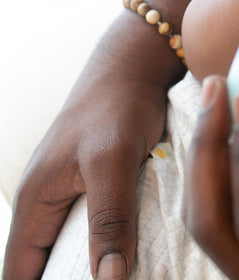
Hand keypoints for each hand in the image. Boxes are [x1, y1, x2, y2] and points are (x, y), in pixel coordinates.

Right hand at [3, 41, 169, 279]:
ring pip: (70, 245)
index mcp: (35, 201)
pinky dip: (106, 243)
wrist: (137, 63)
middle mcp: (45, 200)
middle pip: (42, 264)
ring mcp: (70, 189)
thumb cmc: (119, 104)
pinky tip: (132, 256)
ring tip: (120, 279)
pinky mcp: (96, 181)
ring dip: (87, 267)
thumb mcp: (113, 160)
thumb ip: (109, 219)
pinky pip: (93, 224)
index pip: (18, 273)